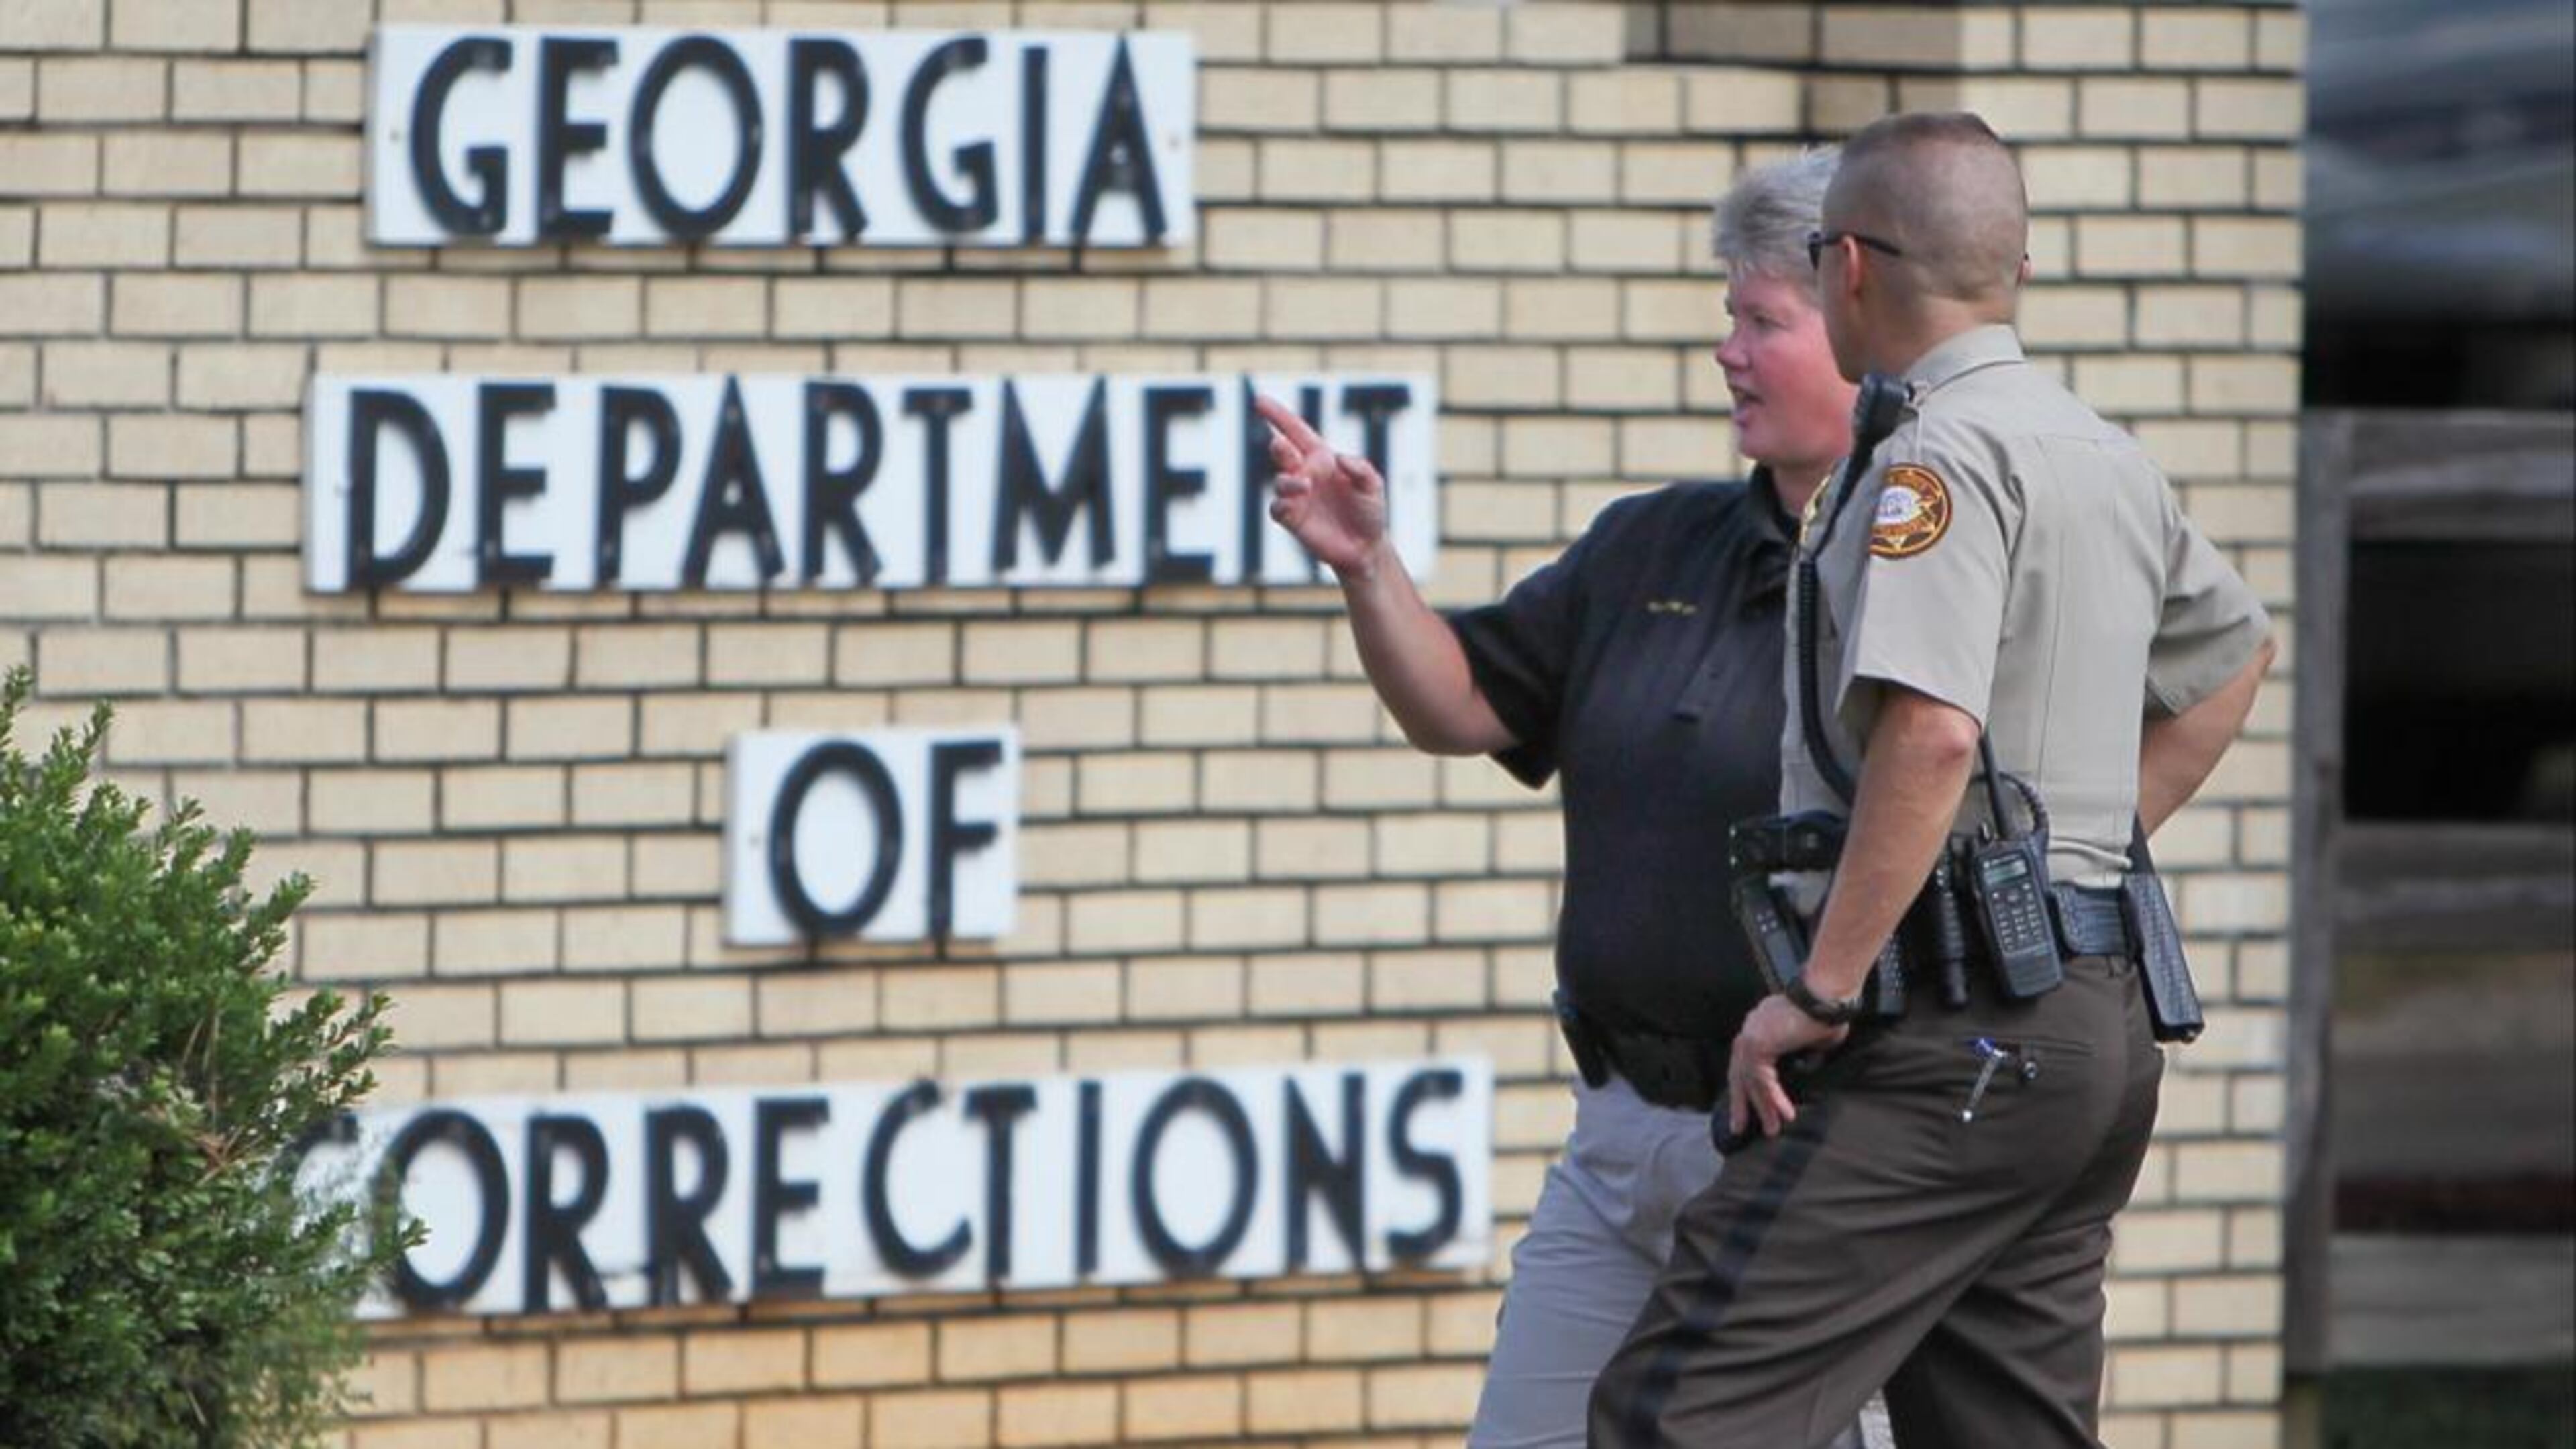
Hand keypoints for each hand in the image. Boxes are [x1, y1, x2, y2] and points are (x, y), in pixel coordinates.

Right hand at [1254, 393, 1388, 578]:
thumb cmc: (1370, 511)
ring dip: (1289, 481)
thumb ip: (1361, 469)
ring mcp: (1297, 496)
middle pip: (1282, 452)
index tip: (1259, 400)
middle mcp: (1306, 473)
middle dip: (1279, 447)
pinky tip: (1294, 503)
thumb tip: (1340, 460)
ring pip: (1280, 481)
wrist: (1365, 547)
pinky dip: (1281, 503)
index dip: (1278, 416)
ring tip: (1306, 486)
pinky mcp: (1292, 518)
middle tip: (1281, 446)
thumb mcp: (1373, 486)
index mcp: (1323, 459)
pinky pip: (1277, 507)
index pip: (1297, 432)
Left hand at [1725, 994, 1849, 1143]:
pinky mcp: (1758, 1044)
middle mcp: (1750, 1030)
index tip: (1750, 1105)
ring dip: (1762, 1108)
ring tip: (1772, 1130)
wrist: (1826, 994)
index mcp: (1760, 1026)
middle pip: (1739, 1074)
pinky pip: (1763, 1080)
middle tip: (1740, 1128)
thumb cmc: (1826, 1011)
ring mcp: (1751, 1036)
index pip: (1747, 1062)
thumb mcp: (1813, 1040)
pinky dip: (1773, 1099)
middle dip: (1741, 1103)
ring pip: (1751, 1081)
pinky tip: (1784, 1115)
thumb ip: (1805, 1053)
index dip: (1748, 1085)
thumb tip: (1807, 1066)